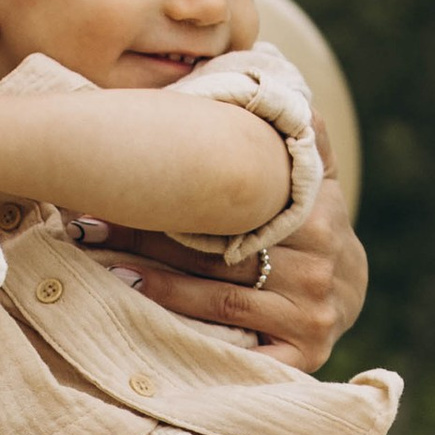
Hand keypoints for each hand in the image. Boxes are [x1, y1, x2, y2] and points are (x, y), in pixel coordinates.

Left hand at [65, 129, 369, 369]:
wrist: (350, 293)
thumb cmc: (313, 226)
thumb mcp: (318, 176)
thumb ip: (302, 133)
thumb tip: (277, 75)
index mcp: (316, 217)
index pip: (232, 209)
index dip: (168, 199)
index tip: (108, 188)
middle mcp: (317, 268)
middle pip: (216, 255)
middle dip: (146, 239)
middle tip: (84, 227)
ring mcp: (311, 316)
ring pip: (217, 301)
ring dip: (155, 286)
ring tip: (101, 269)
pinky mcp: (303, 359)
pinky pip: (234, 348)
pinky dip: (187, 337)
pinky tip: (145, 323)